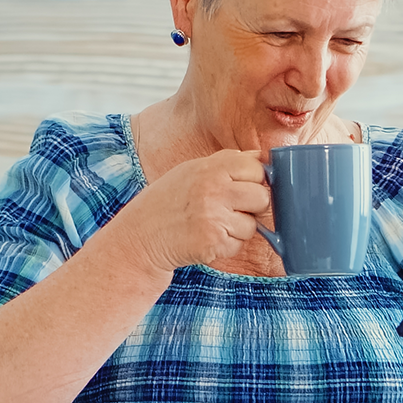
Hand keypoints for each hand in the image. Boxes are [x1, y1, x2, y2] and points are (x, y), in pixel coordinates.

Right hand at [110, 149, 270, 272]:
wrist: (141, 236)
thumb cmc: (169, 201)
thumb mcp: (192, 170)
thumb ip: (227, 161)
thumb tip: (261, 157)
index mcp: (210, 168)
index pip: (257, 169)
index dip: (253, 180)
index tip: (241, 187)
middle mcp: (213, 190)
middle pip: (262, 197)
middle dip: (251, 207)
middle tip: (229, 209)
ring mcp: (214, 217)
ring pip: (252, 225)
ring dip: (238, 229)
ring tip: (213, 224)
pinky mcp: (213, 243)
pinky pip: (238, 245)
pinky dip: (226, 245)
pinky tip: (207, 238)